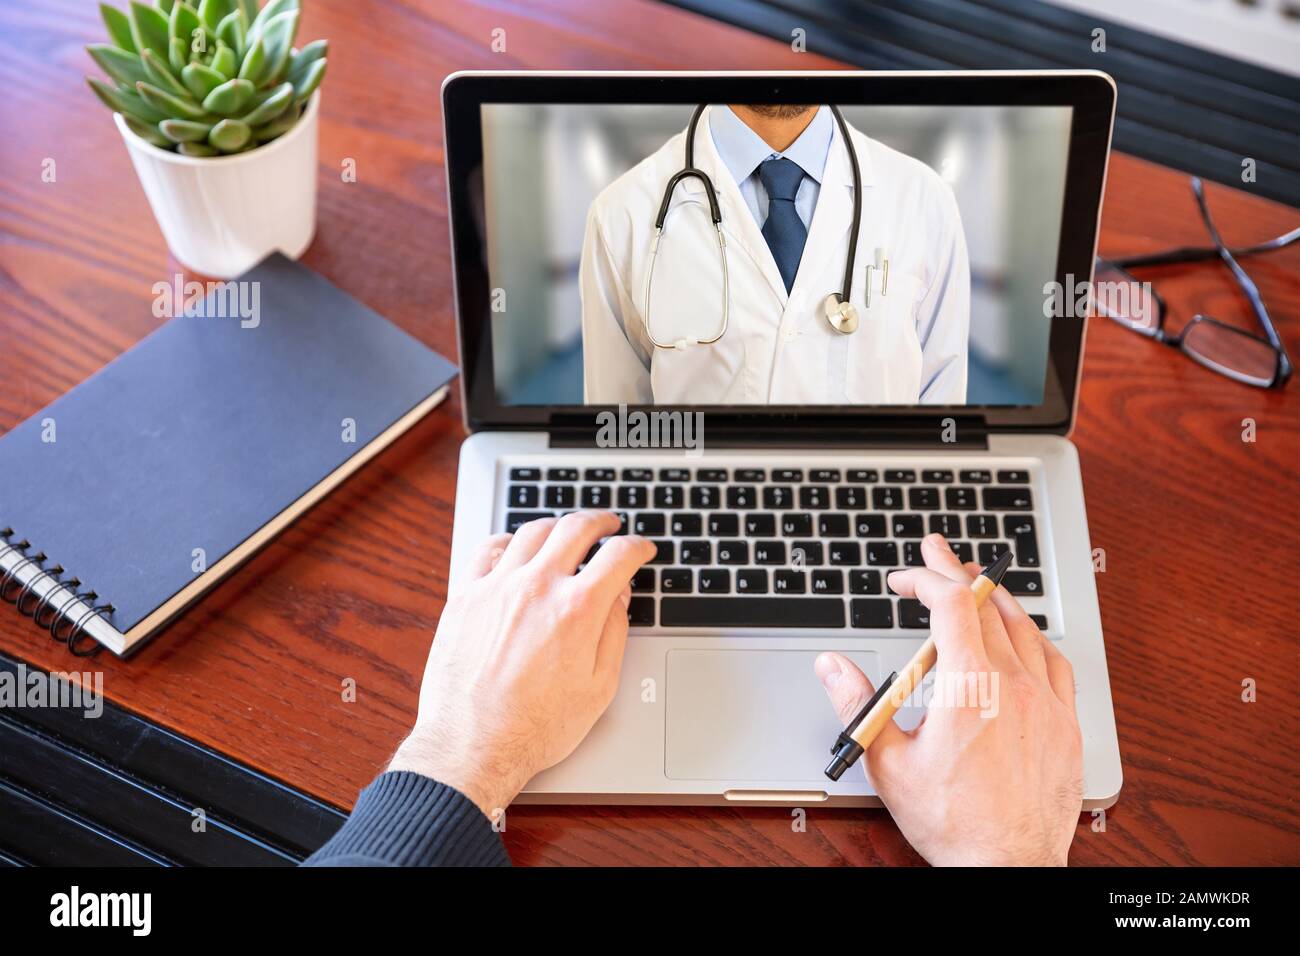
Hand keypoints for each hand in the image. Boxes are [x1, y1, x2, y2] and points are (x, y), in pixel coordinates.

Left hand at [389, 512, 655, 817]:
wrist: (473, 745)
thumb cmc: (536, 727)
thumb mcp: (599, 687)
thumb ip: (614, 633)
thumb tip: (619, 597)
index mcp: (578, 609)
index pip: (618, 556)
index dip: (638, 548)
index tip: (641, 549)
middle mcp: (538, 587)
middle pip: (575, 529)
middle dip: (600, 522)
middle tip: (609, 525)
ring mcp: (497, 587)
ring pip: (532, 532)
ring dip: (557, 525)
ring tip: (566, 530)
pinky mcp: (465, 596)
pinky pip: (488, 549)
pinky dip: (508, 540)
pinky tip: (516, 547)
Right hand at [816, 534, 1082, 865]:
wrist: (1008, 866)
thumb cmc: (953, 822)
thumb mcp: (888, 763)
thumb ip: (857, 704)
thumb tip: (831, 666)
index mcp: (970, 688)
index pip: (952, 603)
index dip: (925, 578)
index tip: (903, 578)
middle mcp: (1015, 685)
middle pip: (986, 605)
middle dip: (954, 572)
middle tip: (934, 552)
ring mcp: (1047, 703)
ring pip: (1024, 627)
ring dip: (994, 598)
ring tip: (975, 582)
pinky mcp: (1066, 724)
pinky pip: (1055, 661)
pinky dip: (1032, 637)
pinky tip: (1021, 636)